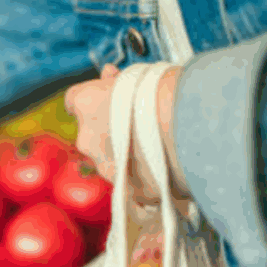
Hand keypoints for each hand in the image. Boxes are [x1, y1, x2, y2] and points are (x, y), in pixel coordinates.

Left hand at [65, 64, 185, 202]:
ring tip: (158, 147)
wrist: (191, 126)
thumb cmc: (168, 93)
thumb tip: (109, 76)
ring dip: (127, 156)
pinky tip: (166, 168)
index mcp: (86, 103)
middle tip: (140, 125)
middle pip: (92, 135)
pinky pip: (131, 184)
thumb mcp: (137, 75)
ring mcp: (105, 167)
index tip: (106, 100)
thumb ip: (115, 81)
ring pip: (110, 161)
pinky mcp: (127, 191)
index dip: (93, 102)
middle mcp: (87, 138)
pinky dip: (144, 178)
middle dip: (110, 132)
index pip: (75, 101)